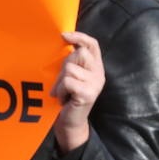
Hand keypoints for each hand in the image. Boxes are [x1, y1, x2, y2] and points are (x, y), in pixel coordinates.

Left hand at [51, 31, 104, 151]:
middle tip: (60, 83)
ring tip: (61, 93)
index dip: (80, 37)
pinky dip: (60, 90)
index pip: (93, 45)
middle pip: (79, 54)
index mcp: (95, 67)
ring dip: (59, 81)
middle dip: (64, 66)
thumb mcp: (70, 76)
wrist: (70, 123)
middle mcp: (99, 74)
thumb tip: (62, 41)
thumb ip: (71, 62)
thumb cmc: (66, 98)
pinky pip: (68, 81)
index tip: (64, 35)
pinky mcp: (88, 93)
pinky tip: (62, 99)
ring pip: (70, 67)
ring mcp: (95, 83)